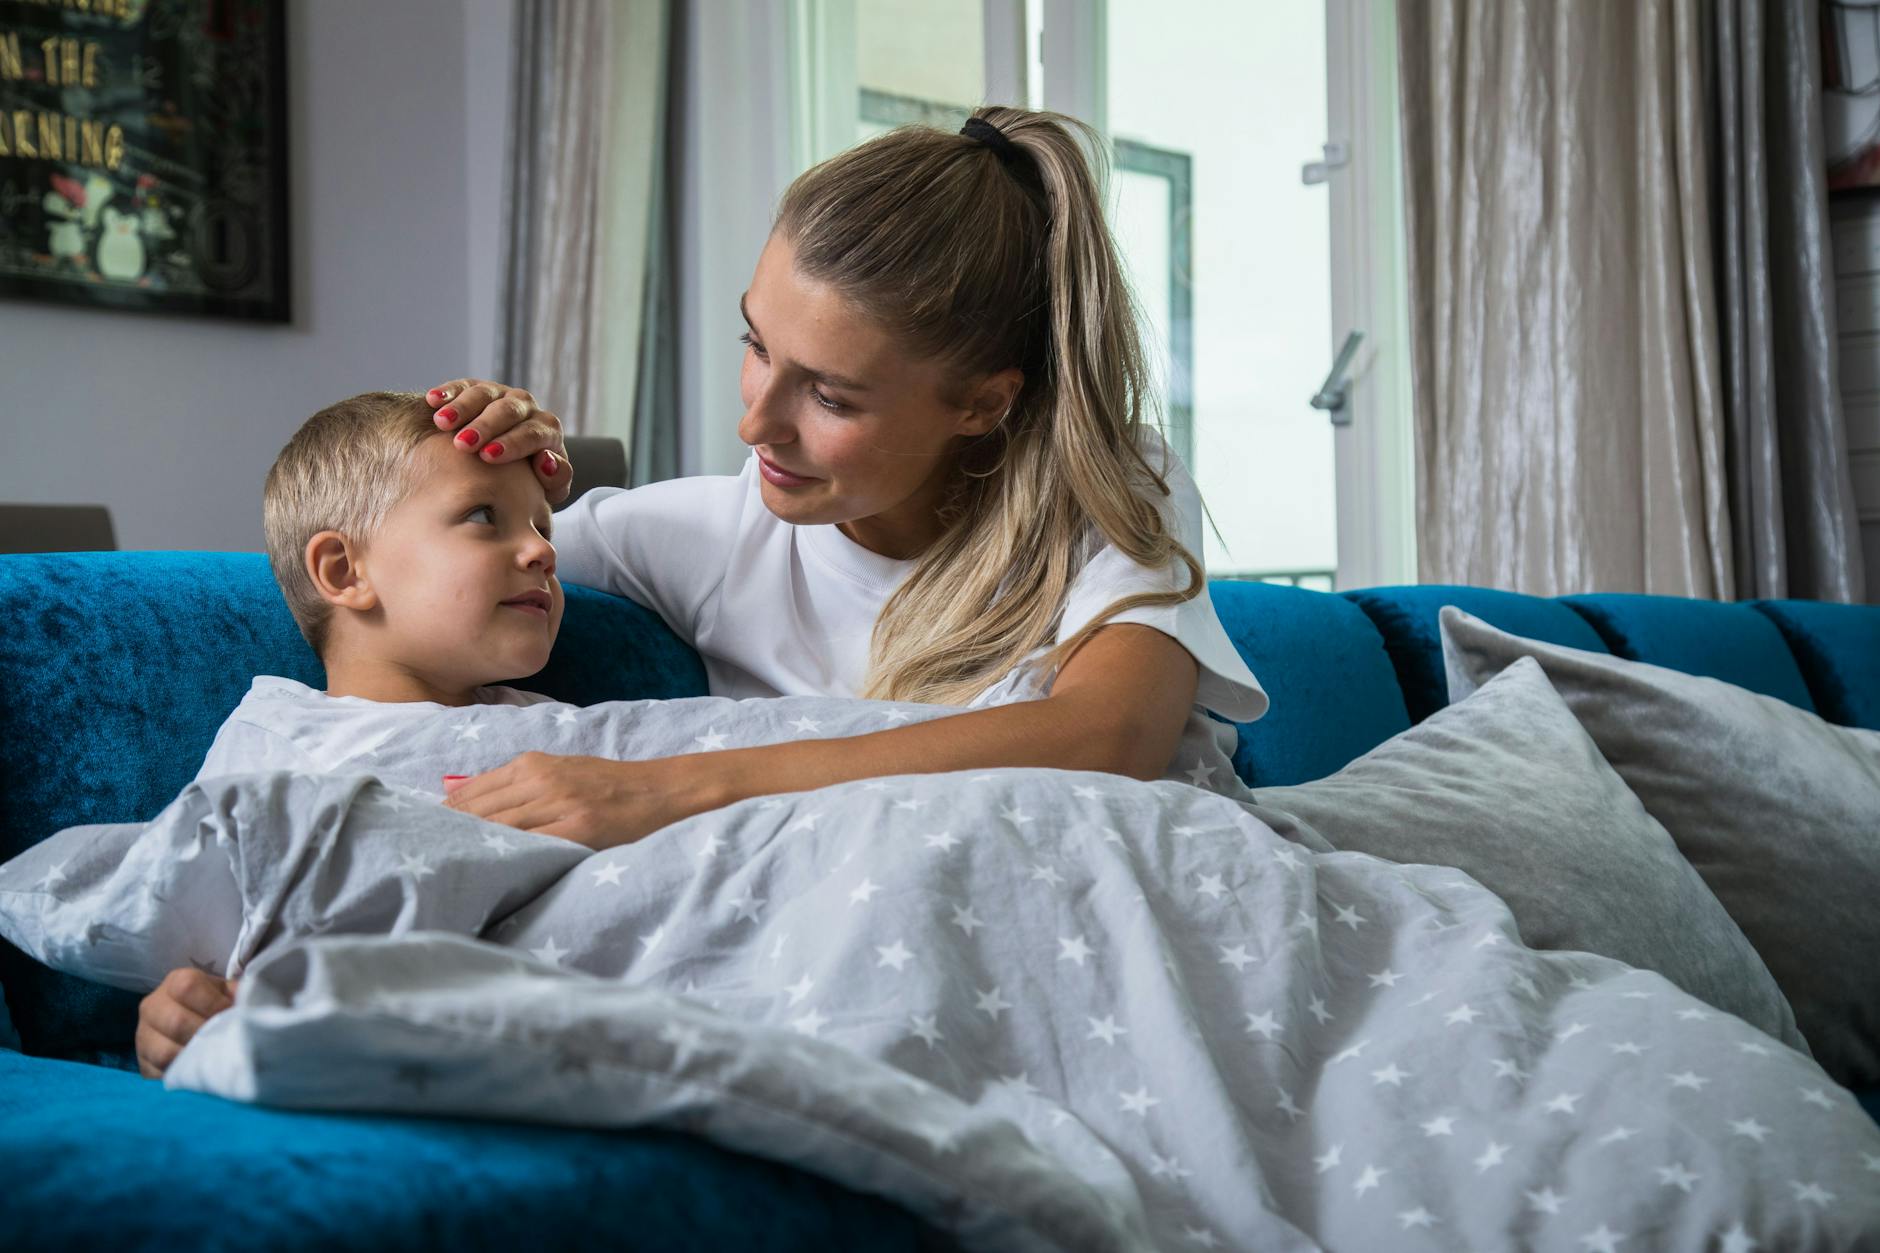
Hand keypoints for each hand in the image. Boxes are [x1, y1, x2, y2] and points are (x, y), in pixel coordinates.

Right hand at [136, 967, 238, 1079]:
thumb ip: (238, 995)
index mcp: (176, 982)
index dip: (213, 1003)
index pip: (187, 987)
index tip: (229, 1015)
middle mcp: (153, 1006)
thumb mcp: (227, 992)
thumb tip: (250, 1008)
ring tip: (213, 1057)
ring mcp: (143, 1036)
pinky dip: (181, 1076)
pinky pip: (158, 1074)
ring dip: (193, 1058)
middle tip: (223, 1041)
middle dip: (206, 1034)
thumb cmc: (215, 1004)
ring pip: (164, 1052)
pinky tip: (198, 1071)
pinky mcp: (143, 1063)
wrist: (192, 1021)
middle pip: (176, 1022)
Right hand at [424, 378, 573, 505]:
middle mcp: (526, 407)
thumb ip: (556, 478)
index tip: (488, 456)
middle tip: (463, 444)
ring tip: (442, 423)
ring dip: (462, 408)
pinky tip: (433, 400)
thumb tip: (546, 460)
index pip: (534, 433)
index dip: (512, 443)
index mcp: (547, 429)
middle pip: (508, 410)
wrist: (511, 469)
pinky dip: (448, 391)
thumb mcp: (548, 488)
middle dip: (485, 426)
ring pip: (484, 394)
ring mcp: (500, 395)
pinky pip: (463, 385)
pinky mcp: (476, 388)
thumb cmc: (530, 482)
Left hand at [443, 752, 727, 849]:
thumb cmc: (608, 786)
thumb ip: (520, 786)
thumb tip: (467, 801)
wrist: (660, 791)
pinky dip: (506, 856)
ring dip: (470, 848)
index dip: (443, 815)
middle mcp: (541, 780)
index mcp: (533, 763)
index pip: (472, 792)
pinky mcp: (578, 829)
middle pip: (478, 811)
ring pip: (500, 828)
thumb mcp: (560, 771)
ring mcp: (559, 804)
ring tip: (443, 869)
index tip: (418, 833)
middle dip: (448, 834)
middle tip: (420, 858)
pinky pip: (531, 845)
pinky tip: (488, 869)